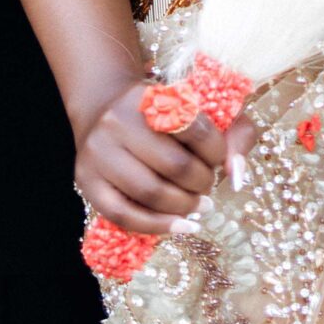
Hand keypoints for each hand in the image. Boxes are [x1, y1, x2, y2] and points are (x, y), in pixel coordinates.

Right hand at [73, 78, 255, 236]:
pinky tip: (182, 227)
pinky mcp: (87, 180)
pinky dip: (158, 227)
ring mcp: (98, 151)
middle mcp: (118, 120)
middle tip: (207, 186)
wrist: (103, 106)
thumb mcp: (201, 107)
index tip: (219, 159)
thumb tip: (237, 176)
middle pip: (174, 166)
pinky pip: (124, 215)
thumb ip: (234, 133)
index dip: (217, 151)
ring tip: (198, 205)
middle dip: (201, 184)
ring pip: (150, 193)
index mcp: (150, 95)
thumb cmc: (162, 113)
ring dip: (185, 207)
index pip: (194, 127)